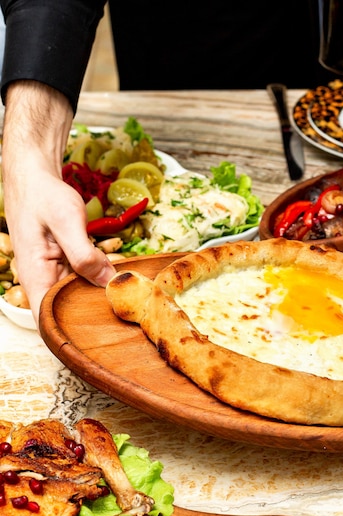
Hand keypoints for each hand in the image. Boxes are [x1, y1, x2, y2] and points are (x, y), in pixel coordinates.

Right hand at [2, 81, 115, 324]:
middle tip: (126, 313)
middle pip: (67, 312)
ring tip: (128, 301)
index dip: (70, 332)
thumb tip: (107, 281)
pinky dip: (98, 281)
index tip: (100, 332)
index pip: (48, 320)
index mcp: (36, 277)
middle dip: (93, 314)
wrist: (35, 177)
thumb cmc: (44, 196)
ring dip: (99, 298)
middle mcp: (43, 280)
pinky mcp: (65, 265)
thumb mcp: (66, 221)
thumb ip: (84, 253)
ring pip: (77, 297)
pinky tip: (118, 280)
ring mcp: (54, 273)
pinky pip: (82, 280)